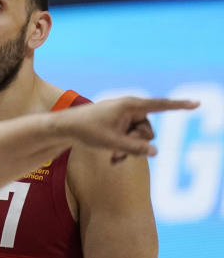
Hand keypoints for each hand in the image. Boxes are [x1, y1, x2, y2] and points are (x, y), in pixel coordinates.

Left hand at [58, 97, 197, 162]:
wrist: (65, 127)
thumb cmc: (87, 131)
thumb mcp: (111, 143)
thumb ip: (134, 148)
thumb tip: (155, 152)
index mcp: (130, 105)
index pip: (159, 106)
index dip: (179, 106)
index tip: (197, 104)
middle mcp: (130, 108)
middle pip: (149, 132)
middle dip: (137, 144)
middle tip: (118, 150)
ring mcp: (125, 116)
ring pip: (141, 138)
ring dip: (129, 149)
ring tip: (113, 156)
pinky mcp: (120, 123)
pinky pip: (132, 139)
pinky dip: (125, 149)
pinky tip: (112, 159)